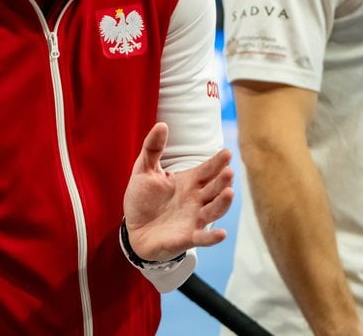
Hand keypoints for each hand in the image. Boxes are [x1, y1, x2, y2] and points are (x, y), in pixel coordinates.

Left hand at [123, 122, 233, 261]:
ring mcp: (194, 219)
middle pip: (215, 188)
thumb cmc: (143, 199)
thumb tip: (161, 124)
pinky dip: (212, 237)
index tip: (227, 152)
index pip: (207, 170)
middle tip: (228, 171)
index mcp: (189, 181)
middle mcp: (196, 199)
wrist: (133, 229)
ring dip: (222, 203)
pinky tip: (222, 234)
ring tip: (229, 193)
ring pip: (214, 210)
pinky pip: (202, 238)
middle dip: (223, 181)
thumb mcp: (144, 170)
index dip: (217, 162)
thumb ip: (153, 148)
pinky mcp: (186, 238)